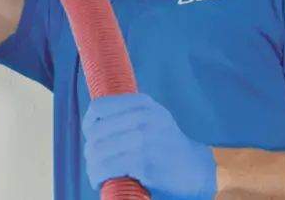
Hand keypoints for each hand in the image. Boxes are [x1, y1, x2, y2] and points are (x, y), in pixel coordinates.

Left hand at [82, 93, 216, 199]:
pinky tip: (101, 181)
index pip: (99, 107)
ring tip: (96, 174)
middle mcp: (143, 118)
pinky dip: (99, 176)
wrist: (195, 168)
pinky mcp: (143, 162)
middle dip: (90, 151)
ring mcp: (143, 139)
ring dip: (93, 167)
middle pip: (97, 132)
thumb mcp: (153, 118)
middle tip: (95, 162)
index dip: (89, 124)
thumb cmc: (168, 144)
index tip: (91, 137)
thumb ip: (129, 114)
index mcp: (143, 104)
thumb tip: (94, 123)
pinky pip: (108, 167)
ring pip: (99, 151)